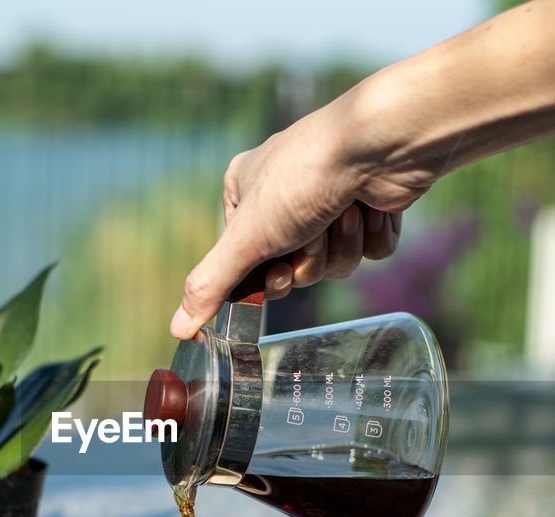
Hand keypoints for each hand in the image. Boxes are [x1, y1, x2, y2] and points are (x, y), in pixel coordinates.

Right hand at [170, 107, 405, 338]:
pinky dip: (372, 234)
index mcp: (246, 191)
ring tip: (346, 211)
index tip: (278, 271)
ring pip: (334, 261)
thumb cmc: (303, 180)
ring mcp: (331, 198)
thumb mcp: (246, 238)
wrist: (376, 148)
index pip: (247, 261)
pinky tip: (371, 207)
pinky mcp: (371, 205)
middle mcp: (285, 194)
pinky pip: (369, 249)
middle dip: (310, 258)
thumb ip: (212, 284)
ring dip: (342, 245)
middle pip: (294, 267)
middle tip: (314, 234)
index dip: (267, 275)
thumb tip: (178, 329)